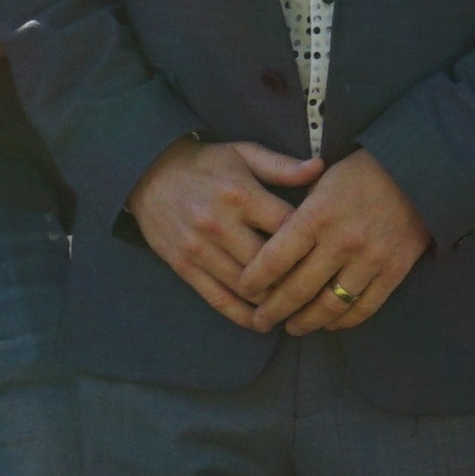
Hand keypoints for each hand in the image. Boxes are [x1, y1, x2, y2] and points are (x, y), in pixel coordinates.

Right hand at [126, 136, 317, 332]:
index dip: (311, 242)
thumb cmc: (204, 164)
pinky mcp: (184, 267)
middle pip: (269, 264)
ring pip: (246, 287)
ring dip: (272, 301)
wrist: (148, 174)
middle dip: (295, 278)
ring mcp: (200, 249)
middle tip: (316, 288)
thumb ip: (281, 165)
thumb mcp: (243, 153)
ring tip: (295, 308)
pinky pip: (217, 299)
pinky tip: (261, 322)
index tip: (326, 253)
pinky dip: (242, 315)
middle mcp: (220, 224)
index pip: (287, 227)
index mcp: (240, 195)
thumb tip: (320, 167)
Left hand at [241, 149, 425, 336]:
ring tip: (292, 328)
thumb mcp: (319, 181)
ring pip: (330, 306)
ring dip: (306, 322)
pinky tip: (328, 323)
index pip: (275, 259)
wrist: (415, 172)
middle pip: (298, 289)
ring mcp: (370, 259)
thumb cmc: (359, 174)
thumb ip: (296, 216)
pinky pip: (364, 307)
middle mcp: (341, 241)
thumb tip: (271, 250)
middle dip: (273, 311)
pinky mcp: (393, 272)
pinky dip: (343, 321)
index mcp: (317, 216)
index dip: (254, 281)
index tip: (244, 290)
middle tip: (261, 320)